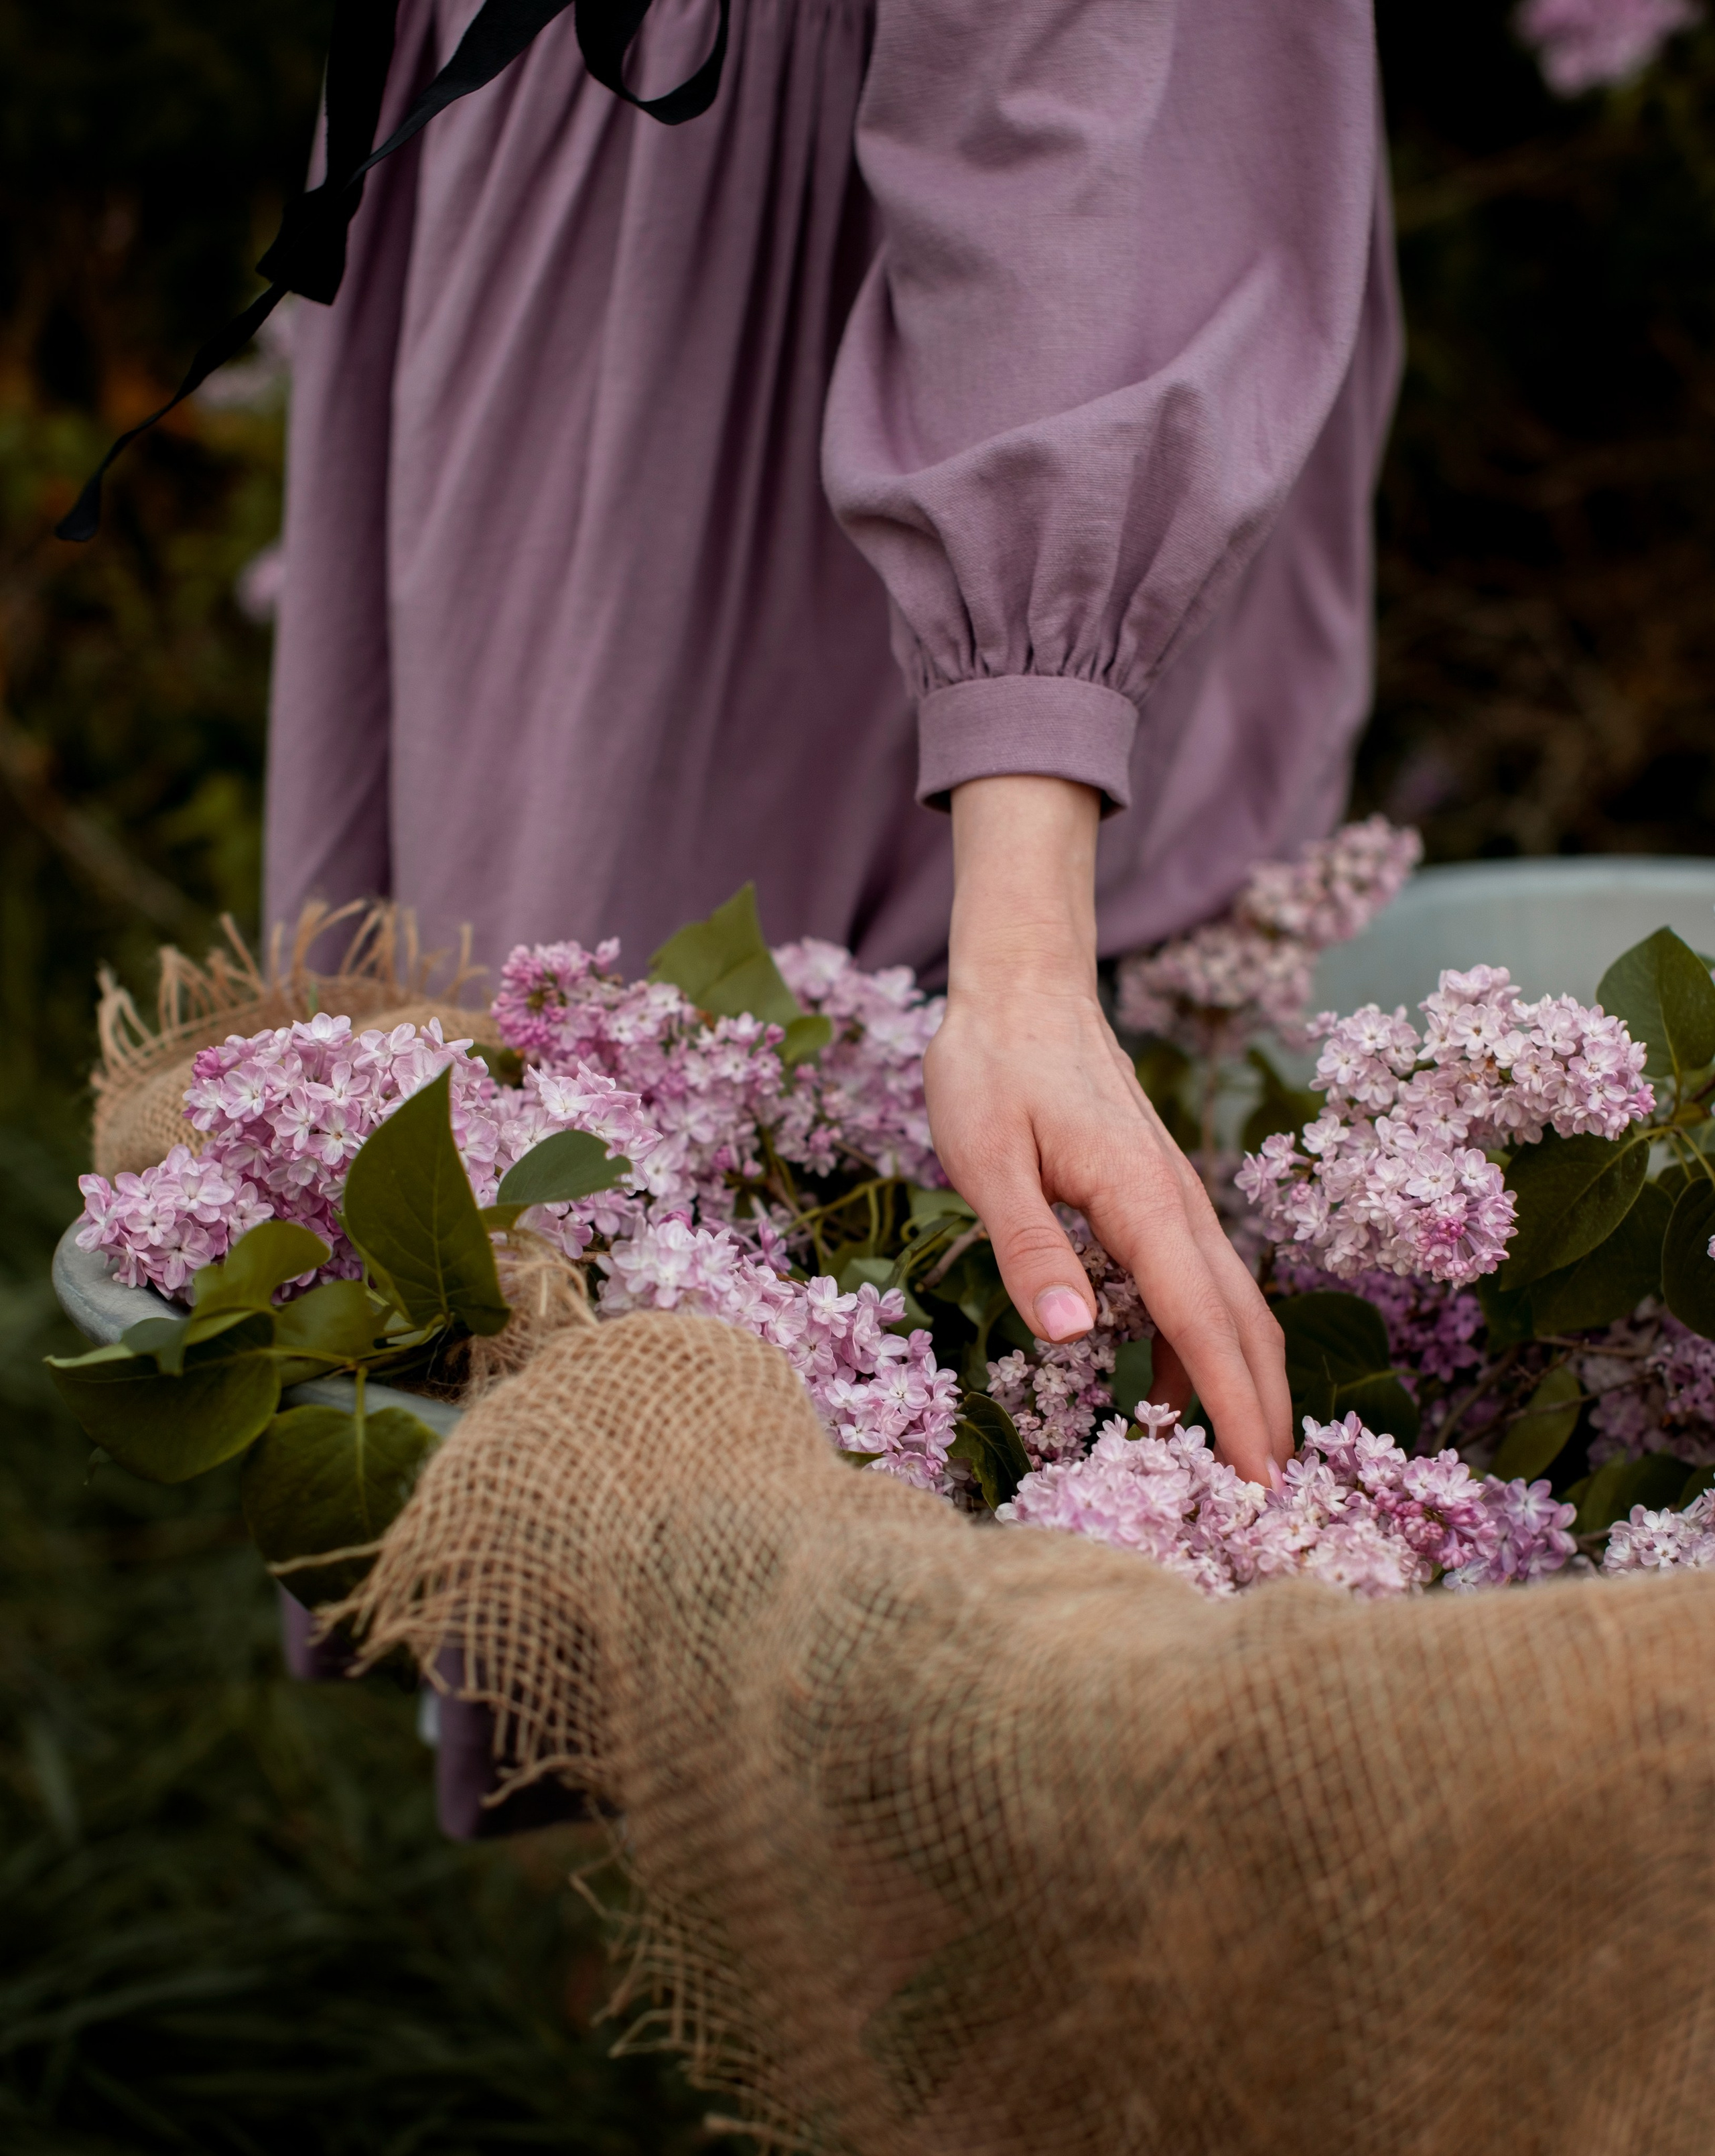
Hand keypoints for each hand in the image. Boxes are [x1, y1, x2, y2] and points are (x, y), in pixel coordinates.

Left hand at [925, 775, 1291, 1485]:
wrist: (1022, 990)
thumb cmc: (992, 1068)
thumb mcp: (986, 1159)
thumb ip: (1031, 1248)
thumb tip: (1074, 1337)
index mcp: (1144, 1200)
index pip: (1202, 1323)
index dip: (1232, 1406)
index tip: (1259, 1481)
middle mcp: (1178, 1204)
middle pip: (1241, 1322)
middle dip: (1261, 1410)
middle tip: (1271, 1503)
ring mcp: (1174, 1200)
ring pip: (1229, 1304)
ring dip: (1241, 1381)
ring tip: (1236, 1465)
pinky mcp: (1156, 1199)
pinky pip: (1197, 1283)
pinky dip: (1204, 1342)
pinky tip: (1176, 1387)